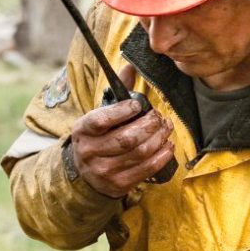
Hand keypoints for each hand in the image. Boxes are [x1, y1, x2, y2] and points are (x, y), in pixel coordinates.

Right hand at [71, 65, 173, 197]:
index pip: (101, 120)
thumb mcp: (98, 116)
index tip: (137, 105)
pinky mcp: (119, 184)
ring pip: (140, 153)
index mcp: (83, 130)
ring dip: (159, 138)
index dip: (122, 111)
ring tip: (165, 128)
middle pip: (126, 138)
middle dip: (149, 125)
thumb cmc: (96, 139)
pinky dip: (161, 156)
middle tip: (158, 117)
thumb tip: (131, 66)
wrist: (85, 175)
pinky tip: (167, 145)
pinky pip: (146, 169)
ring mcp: (104, 171)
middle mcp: (90, 152)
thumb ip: (116, 93)